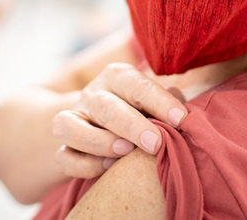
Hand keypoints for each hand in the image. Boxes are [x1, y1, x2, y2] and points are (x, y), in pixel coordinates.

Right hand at [52, 62, 187, 178]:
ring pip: (70, 127)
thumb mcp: (155, 101)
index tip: (181, 119)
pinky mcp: (63, 149)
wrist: (104, 124)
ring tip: (126, 152)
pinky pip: (64, 157)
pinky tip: (109, 168)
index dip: (158, 100)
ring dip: (99, 141)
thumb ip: (167, 104)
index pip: (135, 84)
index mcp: (116, 77)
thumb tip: (183, 112)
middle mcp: (92, 95)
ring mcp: (72, 121)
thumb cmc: (142, 111)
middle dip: (132, 125)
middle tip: (156, 143)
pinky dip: (85, 165)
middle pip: (104, 106)